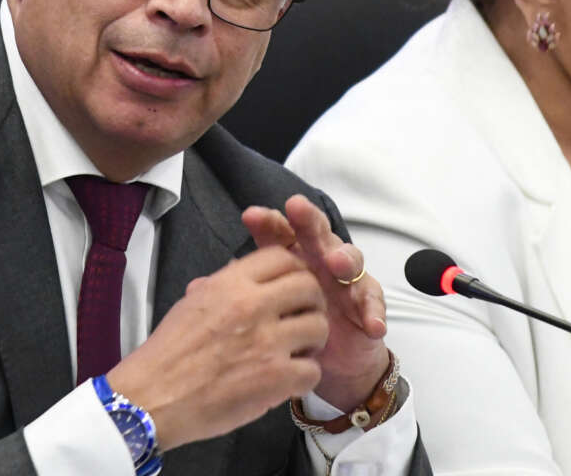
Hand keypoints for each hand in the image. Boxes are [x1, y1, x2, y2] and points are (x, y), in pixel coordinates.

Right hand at [106, 246, 327, 451]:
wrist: (151, 398)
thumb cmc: (167, 355)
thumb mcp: (192, 302)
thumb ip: (223, 285)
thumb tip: (241, 270)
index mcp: (230, 284)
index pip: (282, 257)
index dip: (295, 270)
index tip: (293, 286)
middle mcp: (252, 305)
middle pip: (309, 286)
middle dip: (311, 302)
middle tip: (302, 318)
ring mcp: (266, 342)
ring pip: (319, 327)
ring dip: (313, 341)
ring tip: (297, 351)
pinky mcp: (274, 378)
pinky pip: (312, 370)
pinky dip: (304, 377)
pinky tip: (288, 380)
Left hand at [242, 195, 390, 412]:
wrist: (330, 361)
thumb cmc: (292, 326)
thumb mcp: (262, 310)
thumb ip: (235, 293)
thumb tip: (197, 288)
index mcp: (293, 258)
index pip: (280, 233)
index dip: (268, 222)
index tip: (251, 215)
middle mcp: (320, 261)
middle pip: (316, 233)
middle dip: (308, 220)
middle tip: (299, 210)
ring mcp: (346, 281)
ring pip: (350, 260)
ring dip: (344, 258)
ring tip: (336, 264)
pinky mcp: (367, 304)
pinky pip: (373, 301)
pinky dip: (373, 310)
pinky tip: (369, 321)